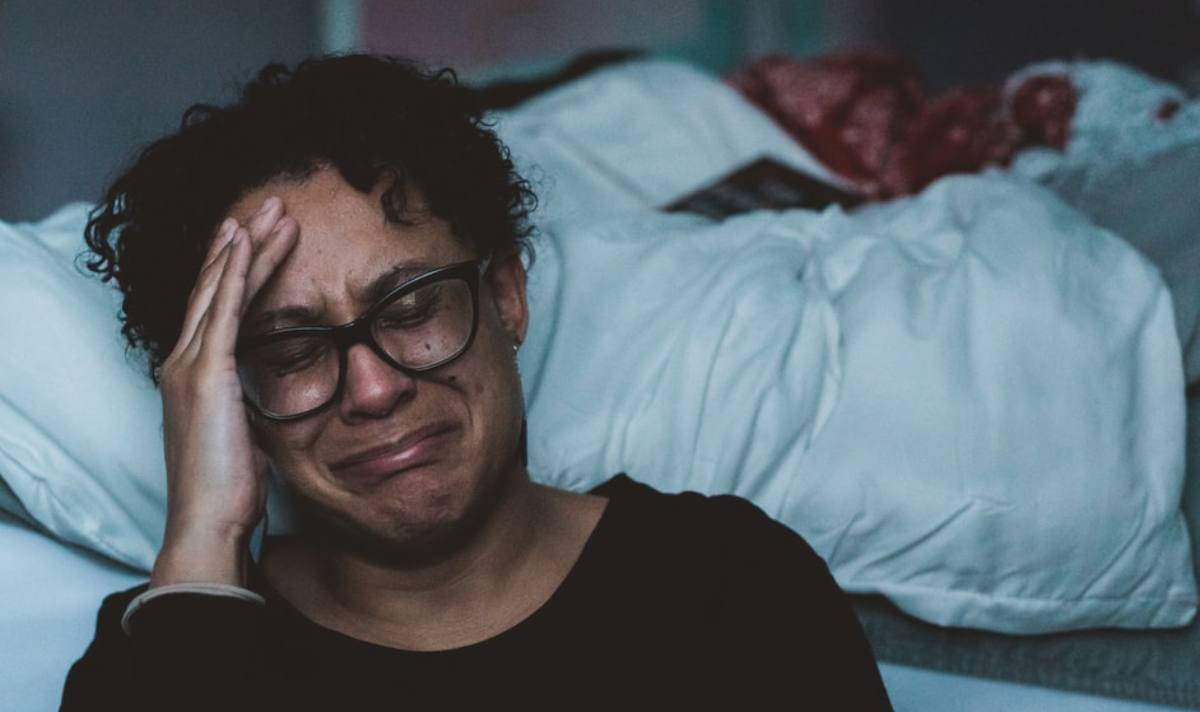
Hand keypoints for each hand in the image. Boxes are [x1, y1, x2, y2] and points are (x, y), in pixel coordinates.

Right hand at [150, 197, 297, 586]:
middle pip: (214, 287)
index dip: (235, 269)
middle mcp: (183, 362)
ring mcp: (190, 365)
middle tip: (269, 206)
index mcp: (193, 376)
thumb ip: (248, 402)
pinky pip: (223, 309)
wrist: (209, 522)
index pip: (215, 308)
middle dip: (242, 244)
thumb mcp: (244, 433)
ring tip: (273, 210)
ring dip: (247, 246)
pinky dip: (236, 271)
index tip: (258, 238)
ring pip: (220, 288)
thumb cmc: (229, 489)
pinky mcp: (206, 373)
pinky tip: (249, 242)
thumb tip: (268, 391)